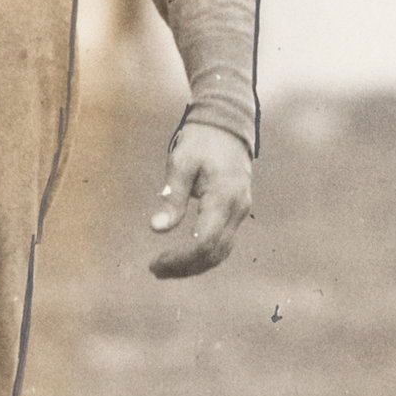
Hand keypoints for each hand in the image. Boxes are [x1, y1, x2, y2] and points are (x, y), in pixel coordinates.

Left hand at [148, 120, 254, 278]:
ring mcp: (241, 212)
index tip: (156, 262)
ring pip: (221, 252)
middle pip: (214, 253)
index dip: (180, 258)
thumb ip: (172, 197)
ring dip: (194, 266)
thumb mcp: (181, 163)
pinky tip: (183, 258)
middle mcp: (237, 209)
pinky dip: (204, 256)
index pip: (204, 242)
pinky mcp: (237, 212)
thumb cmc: (201, 141)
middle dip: (184, 267)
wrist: (227, 125)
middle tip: (155, 270)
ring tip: (165, 269)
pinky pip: (223, 243)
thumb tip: (157, 229)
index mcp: (223, 197)